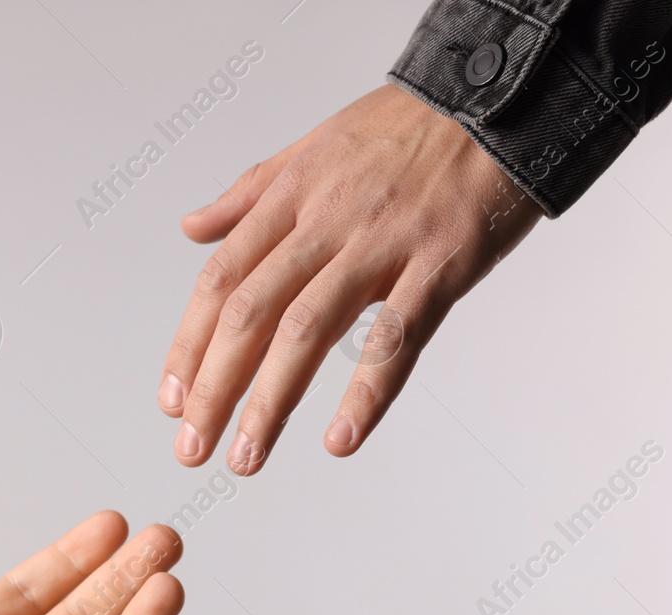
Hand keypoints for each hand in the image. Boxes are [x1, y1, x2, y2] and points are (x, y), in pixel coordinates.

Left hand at [158, 84, 543, 474]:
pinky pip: (396, 338)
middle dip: (214, 387)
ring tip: (247, 457)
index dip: (190, 344)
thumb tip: (194, 228)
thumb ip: (250, 193)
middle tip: (192, 446)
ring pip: (309, 330)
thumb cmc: (408, 127)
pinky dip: (366, 393)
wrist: (500, 99)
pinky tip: (341, 439)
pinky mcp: (441, 266)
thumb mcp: (313, 145)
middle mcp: (327, 220)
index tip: (171, 399)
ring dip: (270, 402)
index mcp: (293, 194)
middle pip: (251, 311)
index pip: (222, 279)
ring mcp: (383, 245)